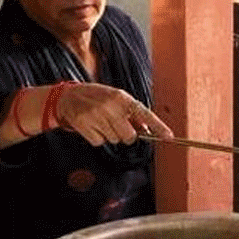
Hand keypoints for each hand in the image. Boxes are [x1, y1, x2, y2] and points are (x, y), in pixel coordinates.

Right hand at [56, 83, 173, 146]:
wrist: (68, 96)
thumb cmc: (98, 97)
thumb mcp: (117, 98)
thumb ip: (132, 113)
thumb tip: (147, 130)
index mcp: (122, 98)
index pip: (145, 114)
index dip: (158, 126)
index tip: (170, 136)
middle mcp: (110, 107)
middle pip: (129, 136)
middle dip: (126, 135)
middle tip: (117, 126)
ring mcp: (96, 116)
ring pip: (114, 140)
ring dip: (110, 135)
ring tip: (101, 122)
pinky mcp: (83, 126)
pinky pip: (99, 143)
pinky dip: (97, 138)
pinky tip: (92, 126)